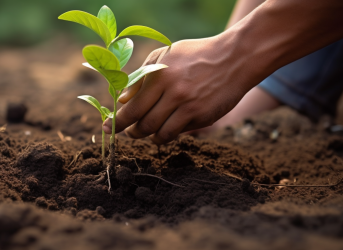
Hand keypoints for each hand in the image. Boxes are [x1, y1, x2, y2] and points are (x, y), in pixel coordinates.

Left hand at [103, 37, 258, 143]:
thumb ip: (142, 77)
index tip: (107, 127)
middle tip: (128, 132)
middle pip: (143, 124)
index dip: (117, 121)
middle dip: (131, 132)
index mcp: (159, 75)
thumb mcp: (165, 56)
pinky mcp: (201, 117)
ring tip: (145, 133)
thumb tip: (123, 100)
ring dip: (148, 137)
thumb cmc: (195, 56)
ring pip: (158, 133)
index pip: (132, 107)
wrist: (234, 59)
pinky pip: (176, 133)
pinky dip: (165, 136)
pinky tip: (163, 132)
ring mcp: (188, 106)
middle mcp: (172, 92)